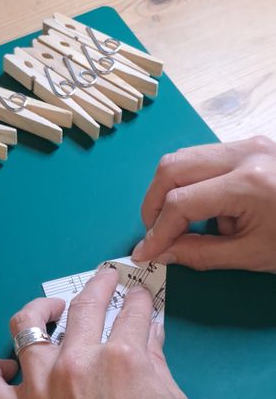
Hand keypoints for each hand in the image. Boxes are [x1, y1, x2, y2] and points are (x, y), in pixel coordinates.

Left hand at [0, 267, 190, 398]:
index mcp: (121, 357)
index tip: (138, 298)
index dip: (138, 300)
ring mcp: (40, 389)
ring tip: (50, 310)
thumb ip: (155, 359)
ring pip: (26, 328)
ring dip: (40, 311)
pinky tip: (7, 366)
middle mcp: (76, 363)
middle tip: (105, 279)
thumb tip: (148, 329)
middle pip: (84, 306)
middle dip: (99, 285)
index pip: (131, 311)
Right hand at [132, 136, 275, 271]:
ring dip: (170, 191)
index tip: (145, 253)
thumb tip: (160, 253)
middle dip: (154, 203)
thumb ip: (201, 254)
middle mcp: (245, 153)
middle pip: (172, 167)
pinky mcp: (250, 145)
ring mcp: (248, 143)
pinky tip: (204, 208)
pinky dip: (190, 184)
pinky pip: (203, 159)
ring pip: (183, 158)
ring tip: (179, 223)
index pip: (182, 202)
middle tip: (156, 233)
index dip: (157, 231)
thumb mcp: (253, 254)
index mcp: (249, 183)